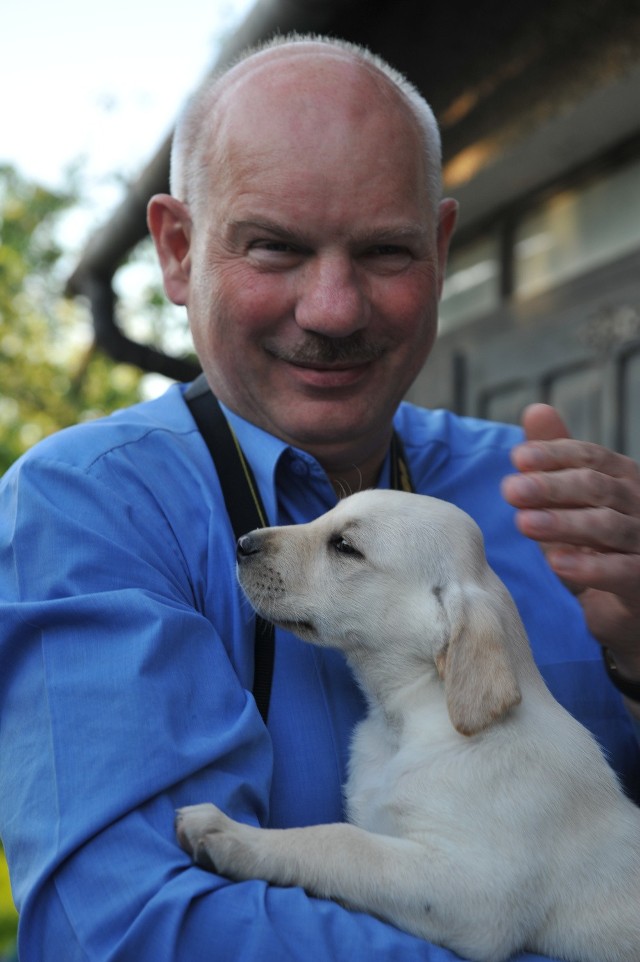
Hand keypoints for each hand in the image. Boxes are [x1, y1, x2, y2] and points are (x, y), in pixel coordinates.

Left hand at [501, 404, 639, 678]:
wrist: (631, 610)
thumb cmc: (599, 548)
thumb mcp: (573, 504)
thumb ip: (557, 461)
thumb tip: (536, 410)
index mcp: (623, 480)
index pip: (591, 457)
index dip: (555, 455)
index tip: (517, 458)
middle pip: (597, 487)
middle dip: (552, 486)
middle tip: (510, 489)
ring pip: (607, 526)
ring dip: (563, 523)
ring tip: (524, 524)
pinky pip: (622, 571)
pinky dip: (590, 567)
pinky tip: (557, 564)